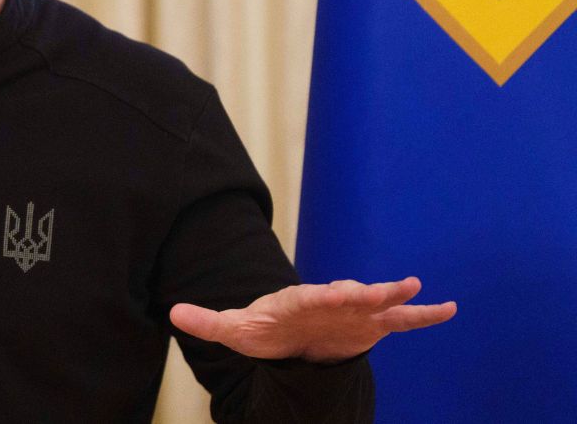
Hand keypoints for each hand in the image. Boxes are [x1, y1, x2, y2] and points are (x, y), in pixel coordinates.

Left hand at [169, 276, 456, 362]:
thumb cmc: (264, 329)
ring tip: (414, 288)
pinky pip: (401, 319)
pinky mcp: (371, 325)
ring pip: (377, 303)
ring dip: (393, 295)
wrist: (290, 335)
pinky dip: (423, 314)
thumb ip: (208, 322)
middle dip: (362, 293)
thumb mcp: (235, 329)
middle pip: (347, 294)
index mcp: (298, 300)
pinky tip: (449, 309)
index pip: (312, 296)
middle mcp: (330, 300)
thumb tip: (172, 313)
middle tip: (382, 289)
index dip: (325, 296)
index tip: (339, 293)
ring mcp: (354, 311)